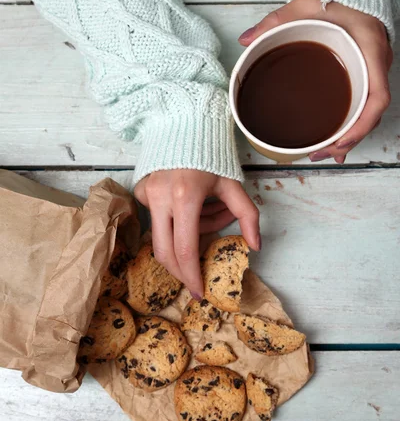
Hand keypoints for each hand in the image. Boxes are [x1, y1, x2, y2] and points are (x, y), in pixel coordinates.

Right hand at [134, 169, 259, 298]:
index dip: (191, 275)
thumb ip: (248, 216)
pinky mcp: (139, 190)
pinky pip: (156, 219)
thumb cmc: (213, 157)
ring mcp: (146, 193)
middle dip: (181, 270)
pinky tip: (190, 208)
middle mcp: (160, 196)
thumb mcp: (234, 185)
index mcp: (185, 196)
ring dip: (183, 241)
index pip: (185, 249)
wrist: (185, 127)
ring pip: (160, 238)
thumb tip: (255, 247)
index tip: (198, 292)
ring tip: (205, 221)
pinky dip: (175, 223)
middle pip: (165, 252)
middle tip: (195, 278)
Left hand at [239, 0, 392, 162]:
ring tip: (324, 154)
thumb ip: (274, 23)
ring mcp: (373, 70)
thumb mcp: (303, 7)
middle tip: (322, 155)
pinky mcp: (365, 74)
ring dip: (348, 136)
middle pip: (370, 113)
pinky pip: (362, 104)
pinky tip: (334, 140)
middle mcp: (376, 64)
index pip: (377, 97)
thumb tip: (246, 41)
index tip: (341, 141)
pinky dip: (349, 124)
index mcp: (370, 50)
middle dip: (348, 139)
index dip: (361, 124)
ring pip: (366, 112)